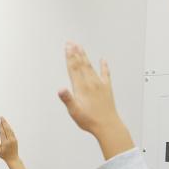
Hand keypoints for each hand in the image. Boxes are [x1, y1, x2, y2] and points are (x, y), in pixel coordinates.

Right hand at [0, 116, 19, 162]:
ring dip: (7, 124)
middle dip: (4, 122)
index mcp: (5, 142)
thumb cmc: (4, 155)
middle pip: (7, 129)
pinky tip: (7, 126)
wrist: (13, 158)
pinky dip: (9, 128)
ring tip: (3, 120)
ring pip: (10, 130)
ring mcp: (13, 139)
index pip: (2, 132)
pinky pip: (12, 132)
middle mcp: (10, 140)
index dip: (0, 127)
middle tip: (1, 117)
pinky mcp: (15, 139)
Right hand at [58, 42, 133, 159]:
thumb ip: (67, 98)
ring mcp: (100, 84)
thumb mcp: (74, 111)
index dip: (69, 57)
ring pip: (90, 67)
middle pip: (81, 64)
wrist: (108, 125)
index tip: (67, 47)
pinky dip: (104, 66)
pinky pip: (106, 74)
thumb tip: (60, 89)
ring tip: (80, 47)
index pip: (74, 69)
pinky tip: (103, 60)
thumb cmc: (89, 120)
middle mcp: (91, 83)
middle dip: (75, 52)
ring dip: (85, 56)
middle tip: (71, 42)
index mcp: (81, 87)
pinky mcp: (107, 88)